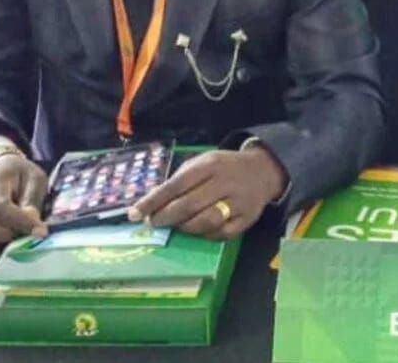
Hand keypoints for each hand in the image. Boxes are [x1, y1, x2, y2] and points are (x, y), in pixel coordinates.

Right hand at [0, 153, 48, 249]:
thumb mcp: (34, 179)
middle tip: (27, 234)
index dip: (20, 221)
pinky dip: (1, 248)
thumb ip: (32, 201)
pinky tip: (16, 239)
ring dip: (4, 245)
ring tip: (23, 235)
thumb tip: (34, 227)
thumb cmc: (20, 176)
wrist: (0, 173)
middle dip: (5, 236)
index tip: (41, 230)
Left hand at [128, 147, 288, 238]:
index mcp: (210, 166)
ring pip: (205, 222)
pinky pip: (221, 234)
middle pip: (188, 205)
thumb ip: (180, 179)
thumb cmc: (224, 167)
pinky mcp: (247, 219)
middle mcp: (224, 183)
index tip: (134, 213)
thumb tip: (151, 201)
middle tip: (153, 222)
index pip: (176, 185)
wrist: (263, 171)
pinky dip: (206, 235)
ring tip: (177, 226)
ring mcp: (238, 203)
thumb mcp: (203, 162)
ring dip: (185, 228)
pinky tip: (198, 230)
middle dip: (165, 217)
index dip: (153, 201)